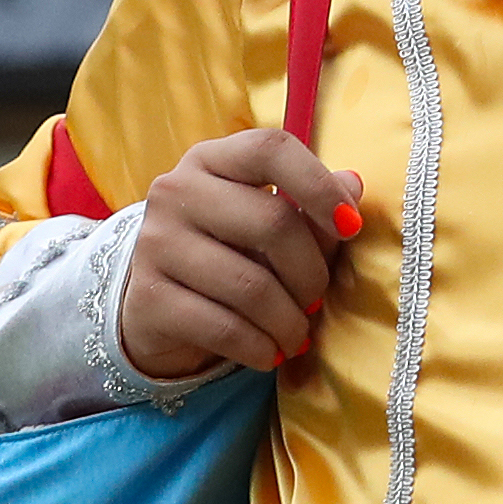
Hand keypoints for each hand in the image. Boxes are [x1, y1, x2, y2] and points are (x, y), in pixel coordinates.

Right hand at [118, 130, 365, 379]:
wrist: (158, 306)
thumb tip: (354, 184)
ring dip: (289, 322)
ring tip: (296, 334)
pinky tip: (270, 353)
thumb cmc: (228, 254)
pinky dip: (260, 348)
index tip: (350, 226)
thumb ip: (310, 206)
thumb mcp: (268, 224)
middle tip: (316, 300)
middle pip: (272, 223)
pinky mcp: (148, 297)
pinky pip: (224, 327)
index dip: (320, 186)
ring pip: (251, 286)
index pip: (271, 150)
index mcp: (212, 160)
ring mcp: (156, 243)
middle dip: (311, 273)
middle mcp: (176, 191)